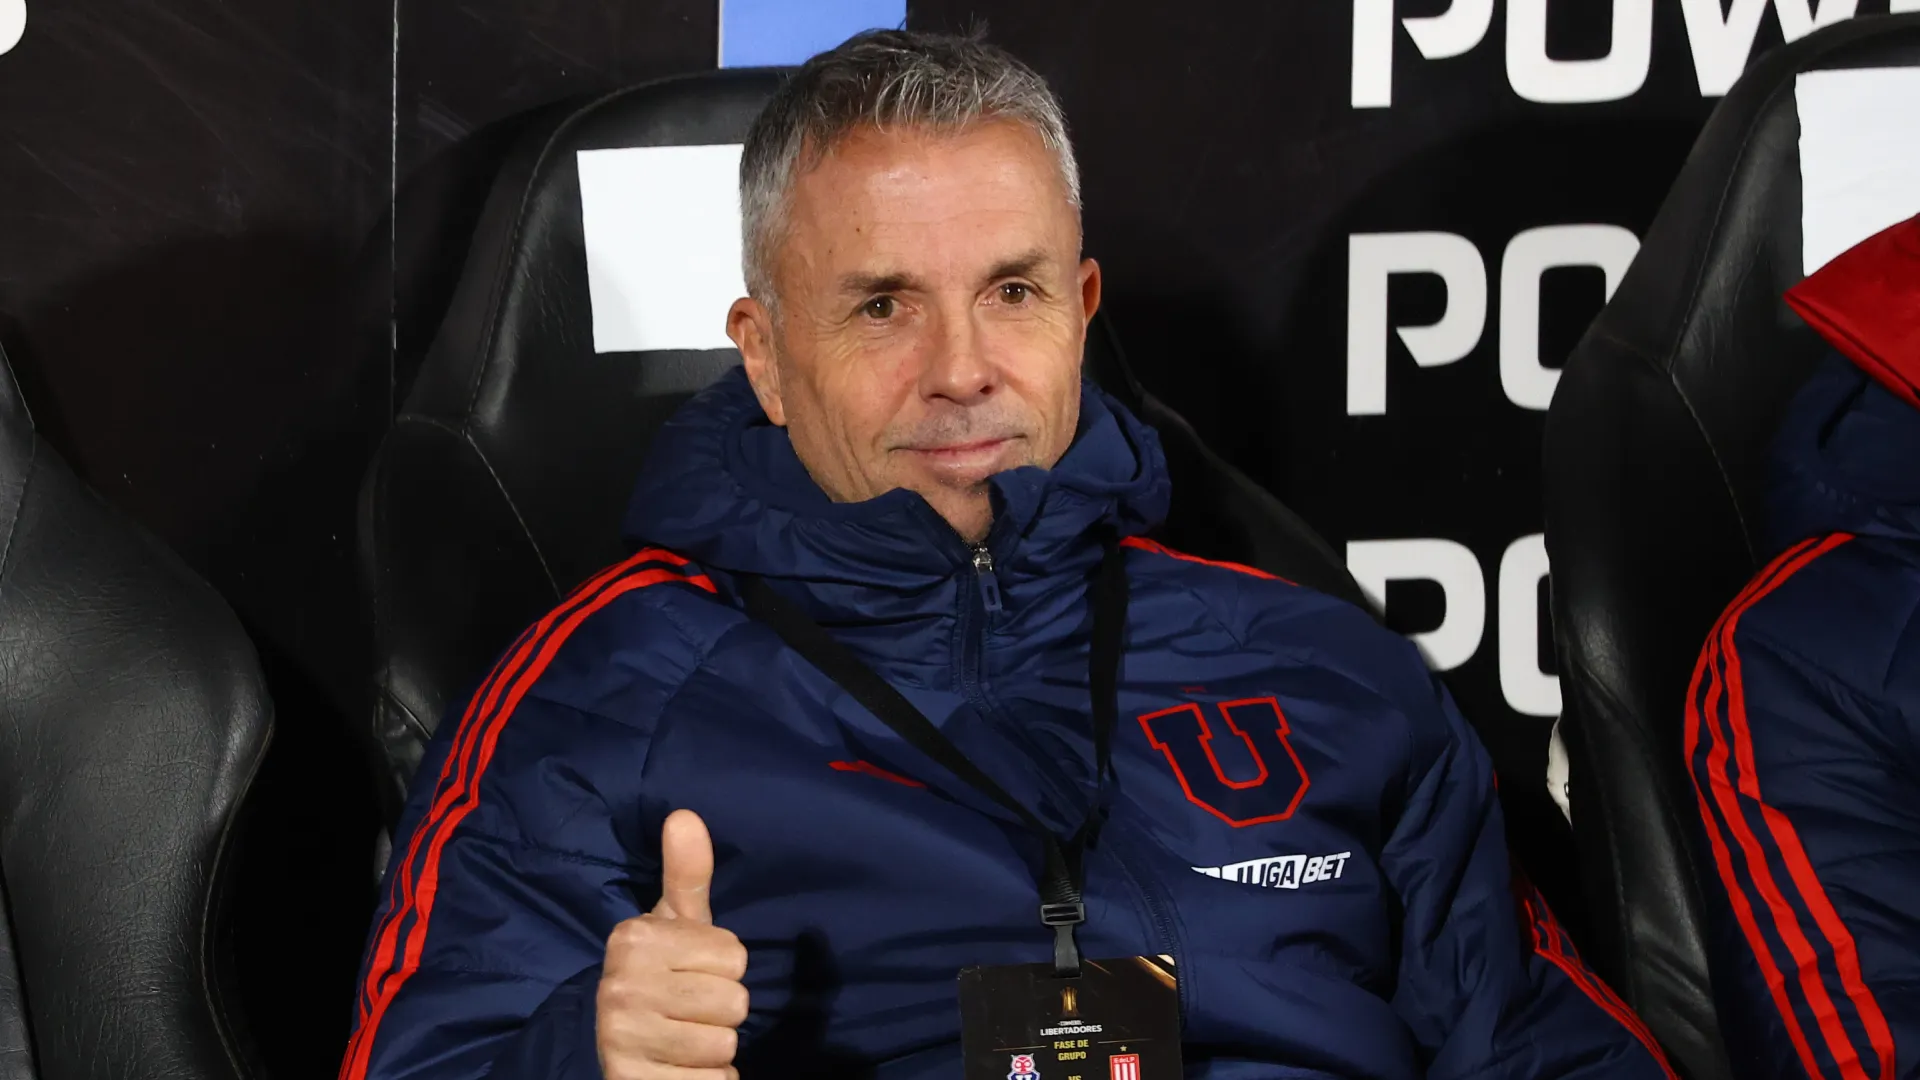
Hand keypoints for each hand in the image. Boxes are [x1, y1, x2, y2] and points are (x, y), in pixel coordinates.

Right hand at [597, 810, 749, 1078]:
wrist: (622, 1053)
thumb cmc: (663, 978)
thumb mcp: (677, 927)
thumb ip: (687, 875)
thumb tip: (685, 814)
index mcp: (633, 940)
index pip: (734, 956)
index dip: (723, 969)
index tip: (690, 973)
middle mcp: (619, 987)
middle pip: (734, 1001)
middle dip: (722, 1012)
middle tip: (688, 1011)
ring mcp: (622, 1040)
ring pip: (724, 1044)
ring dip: (714, 1050)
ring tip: (684, 1041)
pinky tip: (680, 1071)